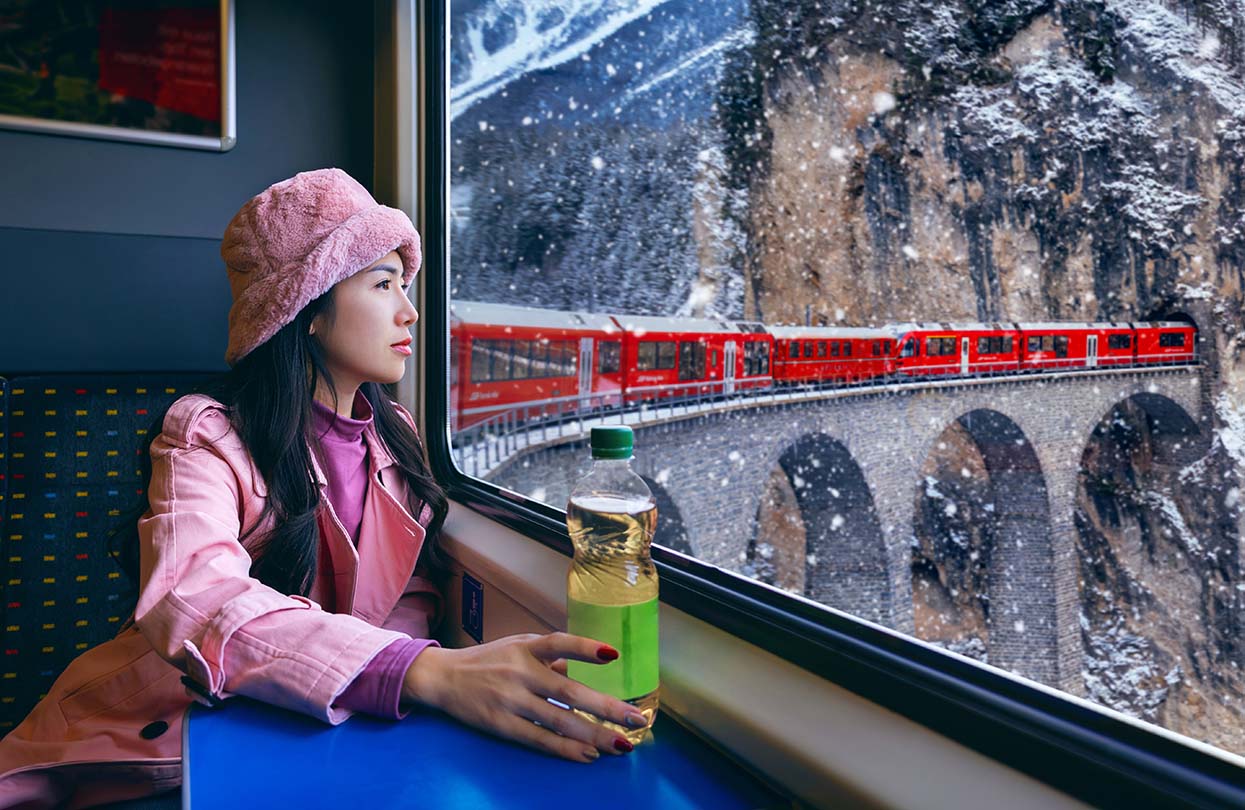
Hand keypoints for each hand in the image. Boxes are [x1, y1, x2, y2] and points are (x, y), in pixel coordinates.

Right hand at [401, 632, 646, 762]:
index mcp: (526, 647)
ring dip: (593, 734)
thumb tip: (581, 669)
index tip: (613, 655)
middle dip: (606, 707)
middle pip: (568, 690)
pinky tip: (588, 754)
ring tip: (620, 745)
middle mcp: (520, 671)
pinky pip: (539, 739)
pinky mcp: (501, 724)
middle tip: (636, 719)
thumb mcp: (518, 646)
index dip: (585, 648)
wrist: (443, 677)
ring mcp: (510, 699)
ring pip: (559, 720)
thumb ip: (549, 656)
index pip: (560, 643)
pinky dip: (566, 748)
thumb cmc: (488, 660)